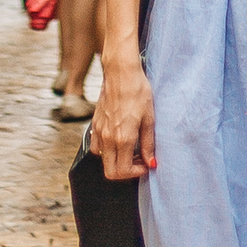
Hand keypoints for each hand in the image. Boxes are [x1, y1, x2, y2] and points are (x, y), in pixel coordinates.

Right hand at [92, 56, 155, 179]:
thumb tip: (152, 162)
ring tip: (130, 149)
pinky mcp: (95, 123)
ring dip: (116, 160)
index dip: (136, 173)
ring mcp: (99, 131)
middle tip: (139, 160)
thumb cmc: (138, 91)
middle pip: (110, 171)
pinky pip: (96, 146)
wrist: (121, 73)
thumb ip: (149, 143)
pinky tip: (118, 139)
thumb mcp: (150, 118)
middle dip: (126, 171)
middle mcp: (108, 138)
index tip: (146, 164)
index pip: (123, 171)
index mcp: (123, 138)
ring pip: (102, 159)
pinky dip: (107, 149)